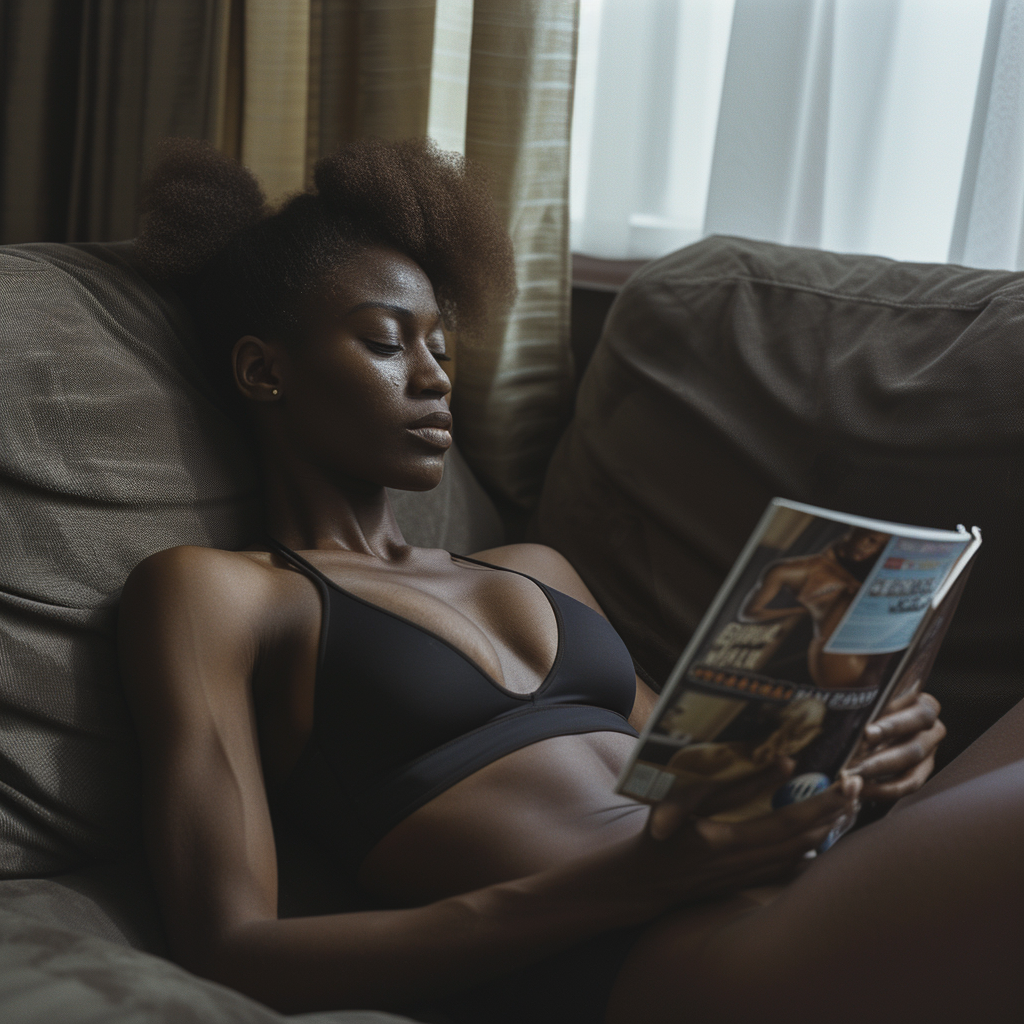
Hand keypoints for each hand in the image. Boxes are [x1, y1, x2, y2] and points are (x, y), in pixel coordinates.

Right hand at [629, 762, 861, 908]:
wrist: (641, 882)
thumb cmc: (658, 833)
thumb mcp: (681, 801)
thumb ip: (730, 784)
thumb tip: (783, 764)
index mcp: (723, 841)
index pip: (785, 823)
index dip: (819, 804)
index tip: (845, 783)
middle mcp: (740, 865)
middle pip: (802, 842)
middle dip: (833, 815)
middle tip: (857, 788)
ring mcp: (744, 878)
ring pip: (799, 857)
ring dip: (827, 832)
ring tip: (847, 806)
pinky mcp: (744, 884)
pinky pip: (788, 869)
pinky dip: (810, 851)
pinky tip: (823, 837)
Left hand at [847, 692, 944, 800]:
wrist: (859, 709)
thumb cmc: (859, 692)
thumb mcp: (861, 683)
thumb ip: (859, 685)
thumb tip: (841, 684)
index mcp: (923, 702)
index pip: (919, 713)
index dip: (894, 726)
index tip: (867, 734)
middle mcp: (931, 728)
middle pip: (914, 748)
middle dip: (882, 758)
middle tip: (854, 764)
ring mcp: (928, 752)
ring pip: (911, 771)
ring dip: (879, 777)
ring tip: (852, 778)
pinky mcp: (920, 772)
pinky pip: (907, 786)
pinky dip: (883, 791)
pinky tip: (860, 790)